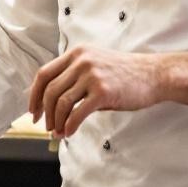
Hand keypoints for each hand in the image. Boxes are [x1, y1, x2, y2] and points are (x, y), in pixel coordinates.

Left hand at [29, 46, 164, 137]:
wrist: (155, 75)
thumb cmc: (125, 75)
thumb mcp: (96, 66)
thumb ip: (75, 78)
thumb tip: (53, 104)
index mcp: (76, 53)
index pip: (44, 73)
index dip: (34, 94)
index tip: (32, 111)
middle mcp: (81, 61)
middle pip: (50, 89)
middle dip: (44, 112)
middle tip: (45, 126)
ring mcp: (92, 75)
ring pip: (61, 102)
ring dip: (56, 121)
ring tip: (57, 132)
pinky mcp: (103, 91)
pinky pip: (77, 112)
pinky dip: (69, 126)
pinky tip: (69, 133)